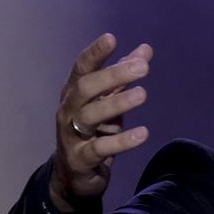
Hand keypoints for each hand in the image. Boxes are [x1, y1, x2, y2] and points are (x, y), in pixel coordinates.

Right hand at [50, 33, 152, 210]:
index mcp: (74, 93)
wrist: (75, 175)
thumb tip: (145, 50)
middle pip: (86, 88)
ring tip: (143, 94)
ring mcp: (71, 135)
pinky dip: (122, 141)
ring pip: (90, 115)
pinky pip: (100, 148)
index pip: (81, 68)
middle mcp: (68, 110)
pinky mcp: (81, 159)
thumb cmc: (94, 132)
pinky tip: (143, 133)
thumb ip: (124, 77)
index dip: (95, 53)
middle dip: (113, 75)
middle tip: (142, 67)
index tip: (111, 38)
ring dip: (117, 103)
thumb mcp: (109, 102)